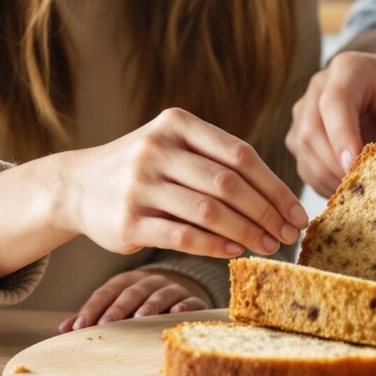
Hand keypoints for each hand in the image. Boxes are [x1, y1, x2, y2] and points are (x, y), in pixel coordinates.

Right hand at [57, 107, 306, 259]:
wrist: (77, 185)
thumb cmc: (145, 170)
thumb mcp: (175, 147)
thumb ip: (218, 162)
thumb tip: (278, 200)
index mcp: (177, 124)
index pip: (240, 155)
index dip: (275, 187)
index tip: (297, 212)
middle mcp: (157, 149)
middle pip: (228, 184)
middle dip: (266, 213)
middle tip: (288, 235)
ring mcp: (139, 184)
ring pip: (208, 211)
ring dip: (246, 232)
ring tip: (267, 246)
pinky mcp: (127, 220)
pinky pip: (182, 236)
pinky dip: (214, 246)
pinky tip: (235, 252)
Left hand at [59, 270, 211, 331]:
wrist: (182, 295)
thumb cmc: (142, 305)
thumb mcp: (118, 307)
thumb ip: (94, 316)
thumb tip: (62, 329)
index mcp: (126, 282)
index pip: (106, 292)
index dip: (93, 308)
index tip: (80, 327)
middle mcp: (148, 282)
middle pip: (131, 293)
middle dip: (117, 309)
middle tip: (106, 324)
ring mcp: (172, 288)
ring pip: (159, 294)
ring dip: (149, 305)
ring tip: (140, 318)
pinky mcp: (194, 299)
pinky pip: (190, 300)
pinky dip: (184, 306)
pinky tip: (177, 313)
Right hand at [287, 48, 375, 195]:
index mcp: (350, 69)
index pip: (335, 102)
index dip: (341, 135)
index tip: (353, 166)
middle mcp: (319, 86)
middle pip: (312, 129)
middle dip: (335, 164)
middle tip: (365, 188)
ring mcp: (305, 111)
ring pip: (304, 150)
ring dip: (329, 177)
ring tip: (362, 191)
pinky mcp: (301, 134)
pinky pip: (305, 163)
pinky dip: (324, 182)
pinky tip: (351, 189)